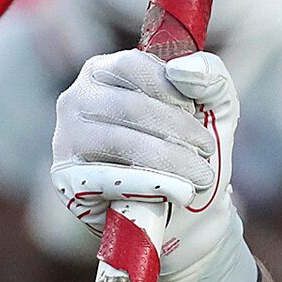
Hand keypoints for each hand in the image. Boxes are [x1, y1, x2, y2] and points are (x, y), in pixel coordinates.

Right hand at [49, 50, 258, 281]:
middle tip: (207, 151)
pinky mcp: (67, 181)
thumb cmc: (192, 152)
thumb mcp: (215, 108)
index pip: (132, 65)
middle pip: (129, 106)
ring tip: (200, 176)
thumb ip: (211, 77)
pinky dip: (146, 184)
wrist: (188, 215)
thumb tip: (184, 69)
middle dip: (177, 129)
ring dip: (169, 159)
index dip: (170, 90)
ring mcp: (66, 141)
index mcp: (105, 72)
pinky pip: (106, 179)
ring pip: (120, 141)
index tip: (200, 115)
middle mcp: (76, 101)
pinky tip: (175, 192)